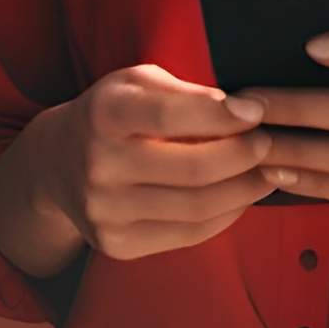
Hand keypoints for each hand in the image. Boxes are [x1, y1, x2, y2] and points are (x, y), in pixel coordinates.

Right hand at [30, 63, 275, 259]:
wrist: (57, 163)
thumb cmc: (114, 112)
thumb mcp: (138, 82)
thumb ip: (185, 92)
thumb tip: (243, 113)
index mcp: (104, 114)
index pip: (171, 116)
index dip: (222, 115)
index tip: (257, 111)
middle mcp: (99, 166)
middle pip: (193, 169)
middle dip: (245, 156)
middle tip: (271, 143)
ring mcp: (105, 212)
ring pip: (197, 208)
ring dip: (245, 189)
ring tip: (268, 171)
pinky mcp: (117, 245)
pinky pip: (188, 234)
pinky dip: (226, 215)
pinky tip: (241, 196)